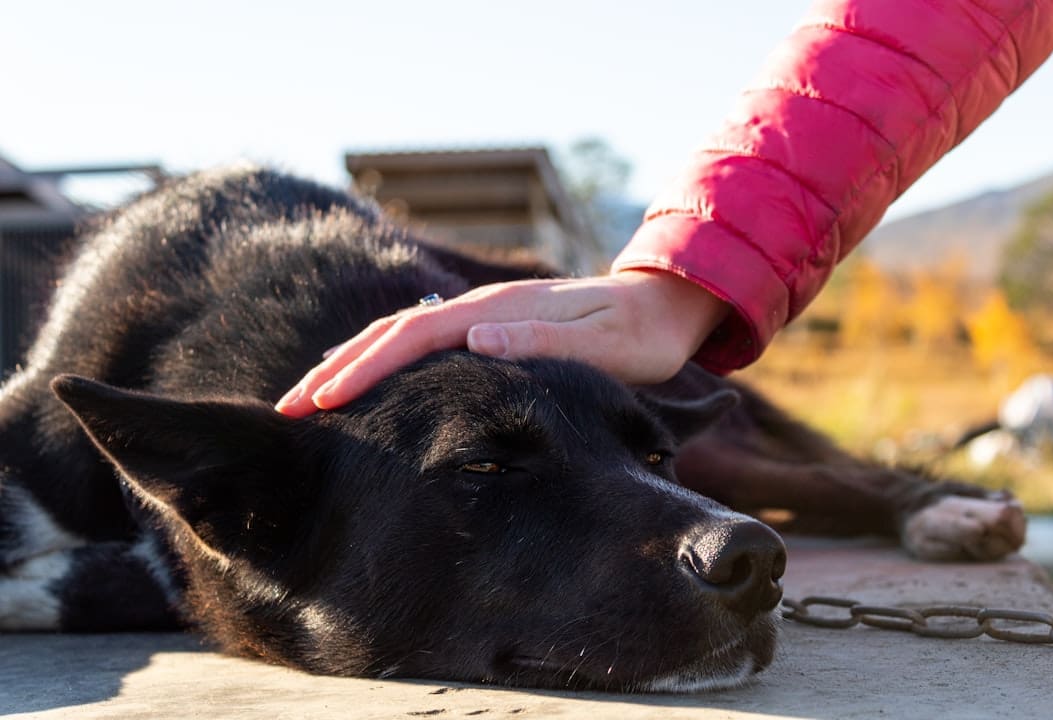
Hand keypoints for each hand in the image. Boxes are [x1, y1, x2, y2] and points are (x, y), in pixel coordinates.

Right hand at [274, 270, 728, 416]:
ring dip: (352, 361)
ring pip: (401, 333)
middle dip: (337, 368)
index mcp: (498, 313)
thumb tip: (475, 341)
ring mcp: (483, 314)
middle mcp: (482, 308)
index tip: (321, 399)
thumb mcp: (604, 344)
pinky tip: (368, 375)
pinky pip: (422, 340)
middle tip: (289, 408)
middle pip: (391, 332)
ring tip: (311, 393)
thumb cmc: (638, 335)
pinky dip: (383, 356)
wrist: (662, 304)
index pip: (413, 338)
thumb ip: (545, 341)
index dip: (363, 368)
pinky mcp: (490, 325)